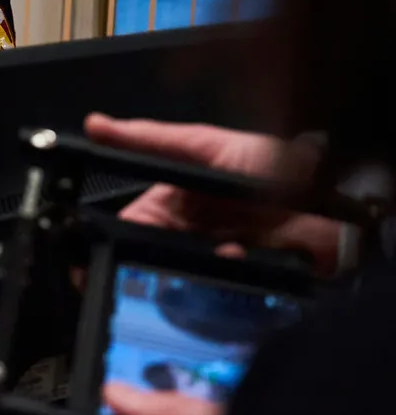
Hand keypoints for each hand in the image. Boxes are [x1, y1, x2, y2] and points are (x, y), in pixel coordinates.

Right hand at [84, 113, 340, 272]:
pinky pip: (213, 291)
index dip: (106, 237)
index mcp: (168, 205)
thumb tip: (92, 123)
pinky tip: (234, 257)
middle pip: (145, 258)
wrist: (324, 200)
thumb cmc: (263, 163)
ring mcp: (208, 264)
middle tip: (142, 260)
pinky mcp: (235, 285)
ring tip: (210, 248)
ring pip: (175, 278)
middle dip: (142, 262)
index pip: (127, 225)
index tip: (89, 246)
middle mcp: (183, 238)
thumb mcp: (203, 144)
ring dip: (183, 268)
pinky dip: (220, 277)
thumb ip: (149, 138)